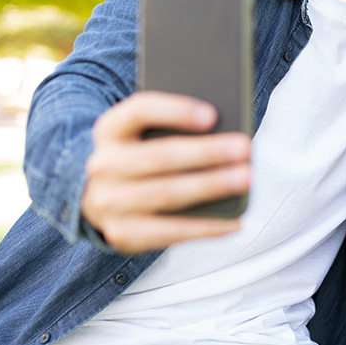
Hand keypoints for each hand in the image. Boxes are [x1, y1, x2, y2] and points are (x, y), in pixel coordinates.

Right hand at [82, 91, 250, 253]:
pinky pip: (170, 233)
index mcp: (110, 128)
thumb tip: (223, 124)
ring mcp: (108, 203)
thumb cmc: (141, 152)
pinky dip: (206, 227)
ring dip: (211, 186)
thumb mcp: (146, 130)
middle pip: (160, 156)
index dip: (177, 111)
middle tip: (244, 148)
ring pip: (167, 194)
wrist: (100, 194)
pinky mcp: (122, 234)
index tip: (213, 115)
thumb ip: (175, 124)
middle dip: (207, 152)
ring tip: (245, 178)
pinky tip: (235, 220)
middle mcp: (103, 164)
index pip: (141, 110)